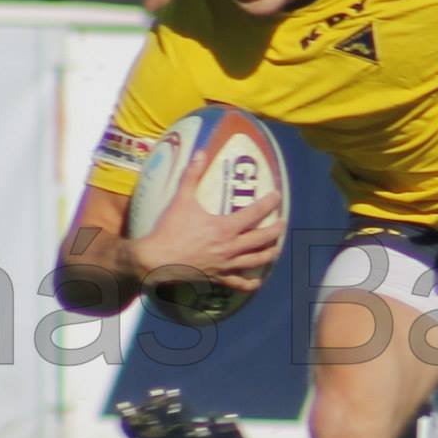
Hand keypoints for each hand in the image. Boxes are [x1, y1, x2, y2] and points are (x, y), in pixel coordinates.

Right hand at [131, 149, 283, 291]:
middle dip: (276, 230)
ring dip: (269, 253)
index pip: (255, 213)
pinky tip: (257, 281)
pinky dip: (251, 283)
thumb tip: (200, 153)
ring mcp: (226, 265)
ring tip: (276, 247)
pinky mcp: (218, 278)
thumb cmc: (169, 230)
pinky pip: (240, 283)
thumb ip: (192, 175)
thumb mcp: (181, 199)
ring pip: (256, 261)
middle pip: (262, 239)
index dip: (269, 203)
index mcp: (225, 228)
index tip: (277, 196)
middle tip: (282, 223)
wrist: (156, 259)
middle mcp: (230, 248)